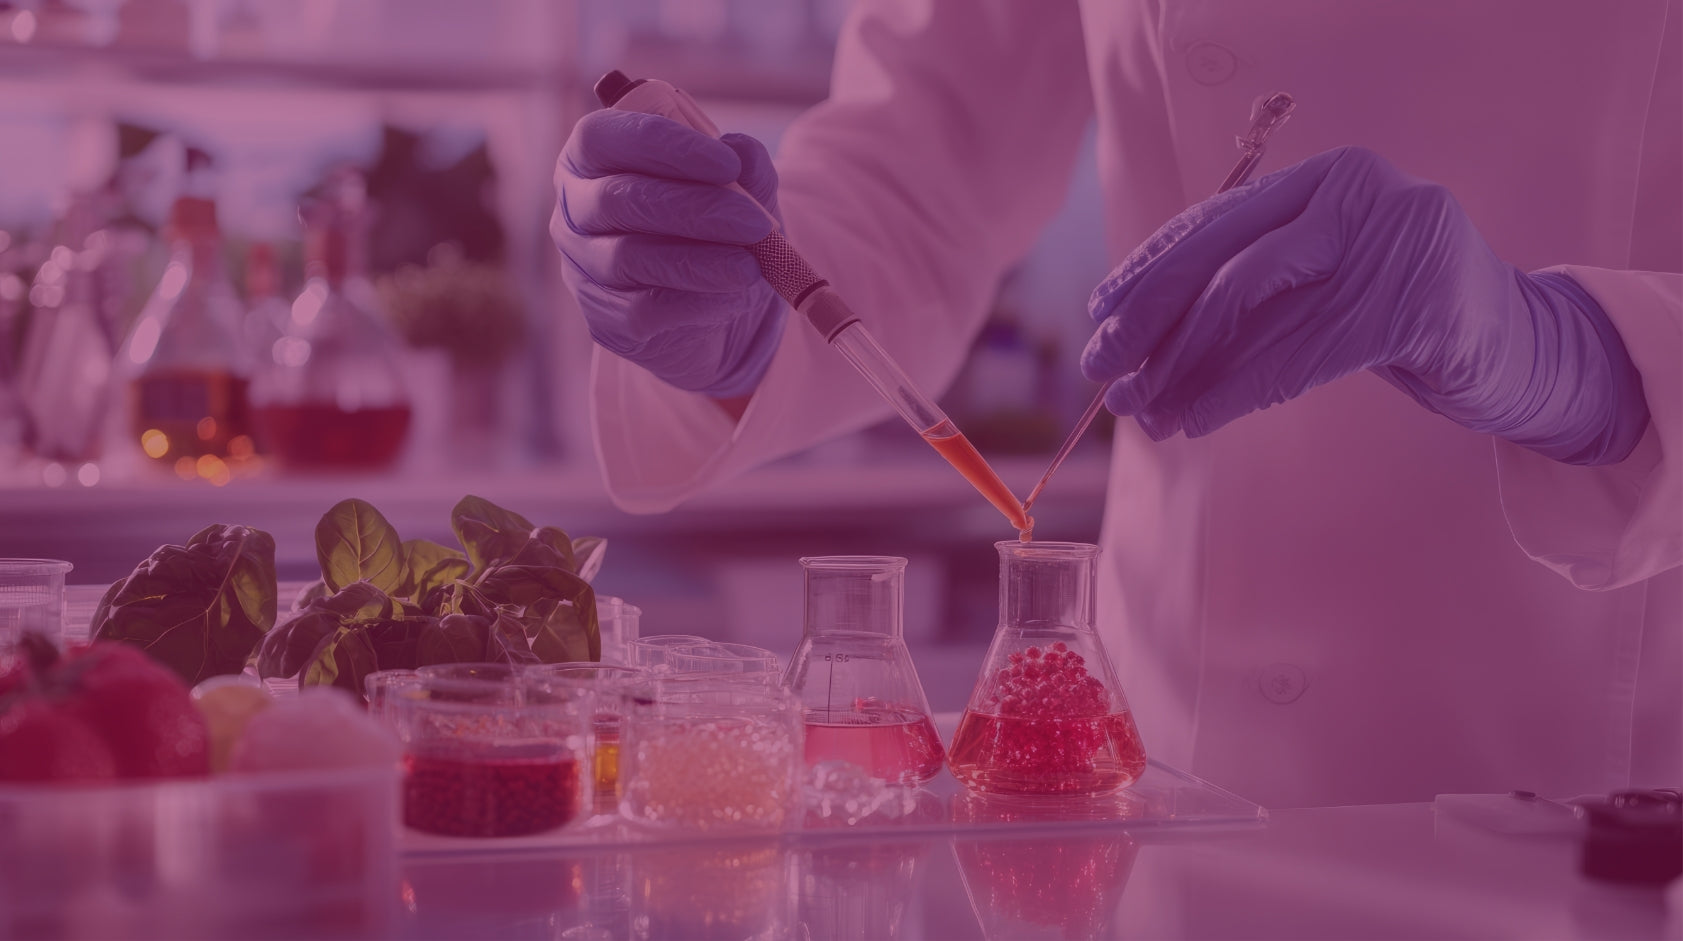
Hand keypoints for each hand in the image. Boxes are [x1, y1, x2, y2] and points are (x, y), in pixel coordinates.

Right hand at [552, 110, 785, 397]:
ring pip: (627, 258)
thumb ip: (746, 166)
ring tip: (751, 266)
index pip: (601, 138)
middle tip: (756, 222)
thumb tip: (743, 150)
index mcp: (592, 158)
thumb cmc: (716, 226)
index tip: (728, 165)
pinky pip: (641, 309)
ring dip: (697, 261)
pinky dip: (695, 302)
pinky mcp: (604, 321)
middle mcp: (575, 210)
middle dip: (694, 209)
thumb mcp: (742, 190)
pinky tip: (735, 296)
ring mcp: (583, 268)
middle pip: (616, 199)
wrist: (716, 304)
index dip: (662, 145)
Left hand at [1081, 146, 1646, 463]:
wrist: (1517, 347)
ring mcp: (1390, 243)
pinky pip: (1298, 357)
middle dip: (1151, 321)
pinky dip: (1236, 391)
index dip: (1149, 271)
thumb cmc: (1396, 314)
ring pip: (1251, 314)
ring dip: (1184, 371)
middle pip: (1222, 262)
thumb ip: (1247, 283)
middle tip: (1102, 371)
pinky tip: (1198, 418)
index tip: (1100, 314)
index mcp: (1325, 177)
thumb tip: (1129, 330)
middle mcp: (1356, 192)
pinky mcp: (1414, 306)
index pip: (1214, 222)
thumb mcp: (1319, 280)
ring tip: (1143, 413)